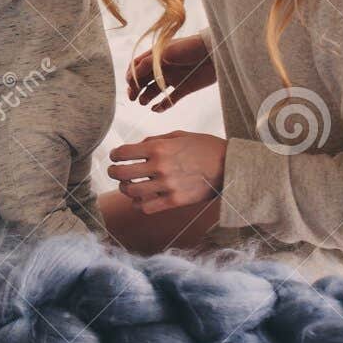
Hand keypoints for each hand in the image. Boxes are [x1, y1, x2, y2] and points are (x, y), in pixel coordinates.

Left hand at [107, 131, 225, 213]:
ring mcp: (167, 186)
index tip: (115, 157)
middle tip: (114, 171)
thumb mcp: (179, 135)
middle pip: (121, 174)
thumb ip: (155, 140)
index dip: (114, 155)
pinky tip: (140, 199)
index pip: (123, 153)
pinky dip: (138, 204)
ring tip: (128, 185)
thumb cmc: (204, 147)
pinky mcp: (175, 201)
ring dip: (125, 188)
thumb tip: (136, 147)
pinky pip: (146, 207)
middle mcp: (160, 166)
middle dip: (113, 172)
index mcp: (159, 147)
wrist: (230, 166)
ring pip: (131, 192)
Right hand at [126, 33, 215, 110]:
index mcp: (156, 56)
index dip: (131, 76)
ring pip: (155, 90)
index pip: (137, 66)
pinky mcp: (184, 88)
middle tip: (132, 98)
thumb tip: (131, 77)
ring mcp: (173, 78)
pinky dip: (162, 106)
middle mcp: (163, 67)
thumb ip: (147, 64)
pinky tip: (155, 109)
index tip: (130, 84)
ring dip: (146, 97)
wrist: (214, 53)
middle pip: (144, 80)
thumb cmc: (189, 47)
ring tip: (143, 102)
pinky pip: (170, 100)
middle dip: (135, 89)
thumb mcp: (163, 52)